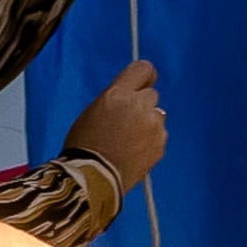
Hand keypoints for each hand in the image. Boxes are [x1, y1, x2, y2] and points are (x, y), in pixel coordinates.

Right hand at [64, 59, 164, 187]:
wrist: (93, 177)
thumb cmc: (85, 145)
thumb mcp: (94, 110)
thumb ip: (116, 99)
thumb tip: (131, 95)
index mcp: (118, 94)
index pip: (143, 69)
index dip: (144, 76)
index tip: (144, 82)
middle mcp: (139, 105)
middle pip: (151, 94)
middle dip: (142, 104)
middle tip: (126, 121)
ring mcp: (153, 124)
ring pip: (157, 115)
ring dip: (147, 123)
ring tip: (127, 140)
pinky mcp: (160, 142)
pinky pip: (159, 134)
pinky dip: (150, 140)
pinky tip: (134, 151)